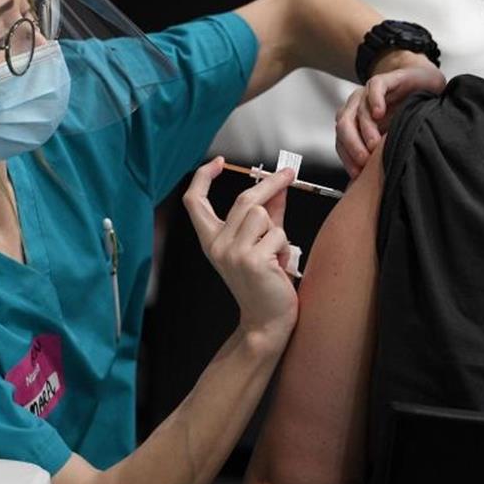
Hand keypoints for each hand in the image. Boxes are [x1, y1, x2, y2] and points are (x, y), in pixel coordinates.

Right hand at [183, 157, 297, 344]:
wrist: (267, 321)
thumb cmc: (265, 283)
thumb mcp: (261, 242)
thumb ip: (268, 214)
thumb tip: (278, 186)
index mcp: (212, 240)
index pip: (194, 202)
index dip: (203, 177)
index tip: (219, 162)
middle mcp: (217, 245)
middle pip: (243, 199)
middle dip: (271, 183)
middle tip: (289, 173)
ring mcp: (232, 253)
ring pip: (261, 214)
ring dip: (278, 230)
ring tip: (276, 252)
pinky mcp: (251, 260)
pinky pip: (277, 234)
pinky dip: (284, 247)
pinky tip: (279, 266)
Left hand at [335, 64, 445, 177]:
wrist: (424, 84)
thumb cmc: (407, 114)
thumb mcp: (391, 139)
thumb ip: (379, 155)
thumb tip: (368, 187)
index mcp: (354, 122)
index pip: (341, 142)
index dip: (346, 158)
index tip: (356, 174)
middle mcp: (357, 107)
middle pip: (343, 126)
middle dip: (352, 146)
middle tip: (365, 161)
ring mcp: (368, 93)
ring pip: (357, 110)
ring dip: (365, 129)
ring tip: (375, 144)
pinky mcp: (385, 80)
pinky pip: (374, 87)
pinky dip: (374, 100)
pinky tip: (380, 113)